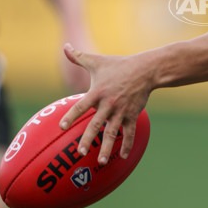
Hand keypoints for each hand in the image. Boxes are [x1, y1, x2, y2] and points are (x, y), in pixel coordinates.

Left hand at [59, 44, 151, 164]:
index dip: (71, 117)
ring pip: (113, 132)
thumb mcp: (97, 60)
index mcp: (97, 92)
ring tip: (101, 161)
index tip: (62, 127)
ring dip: (107, 147)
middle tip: (80, 152)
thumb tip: (65, 46)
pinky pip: (130, 132)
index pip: (81, 106)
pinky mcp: (132, 115)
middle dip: (88, 138)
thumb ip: (78, 56)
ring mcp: (121, 111)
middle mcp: (108, 103)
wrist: (146, 70)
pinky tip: (122, 157)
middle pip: (96, 124)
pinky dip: (127, 145)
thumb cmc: (119, 65)